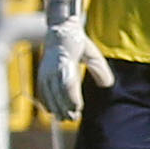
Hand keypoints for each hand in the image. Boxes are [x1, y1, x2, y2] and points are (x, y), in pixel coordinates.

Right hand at [35, 0, 114, 121]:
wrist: (59, 30)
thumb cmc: (79, 42)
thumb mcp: (93, 53)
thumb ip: (100, 69)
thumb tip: (108, 85)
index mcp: (66, 61)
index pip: (68, 84)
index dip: (72, 98)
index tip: (79, 108)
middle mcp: (52, 67)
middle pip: (57, 92)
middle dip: (64, 107)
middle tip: (73, 118)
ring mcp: (45, 71)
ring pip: (48, 93)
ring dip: (56, 107)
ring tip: (64, 118)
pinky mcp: (41, 74)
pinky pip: (41, 91)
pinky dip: (46, 102)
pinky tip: (52, 111)